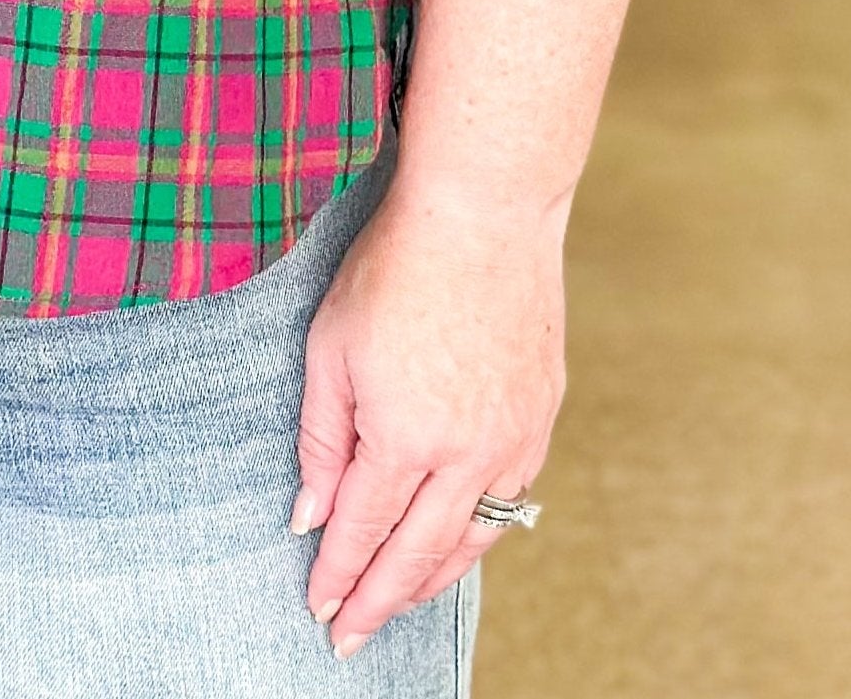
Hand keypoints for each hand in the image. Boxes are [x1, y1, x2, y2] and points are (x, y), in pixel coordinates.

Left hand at [291, 183, 563, 657]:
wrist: (484, 213)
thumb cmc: (395, 265)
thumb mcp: (331, 346)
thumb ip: (322, 438)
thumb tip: (310, 515)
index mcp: (405, 436)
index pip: (364, 530)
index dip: (339, 575)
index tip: (319, 609)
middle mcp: (465, 453)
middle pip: (417, 553)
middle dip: (379, 601)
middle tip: (350, 636)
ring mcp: (512, 440)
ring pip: (471, 539)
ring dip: (431, 579)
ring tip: (398, 603)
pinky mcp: (540, 419)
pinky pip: (510, 500)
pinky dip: (479, 534)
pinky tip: (457, 542)